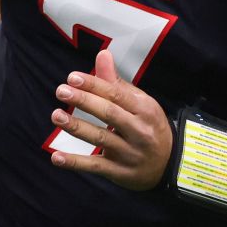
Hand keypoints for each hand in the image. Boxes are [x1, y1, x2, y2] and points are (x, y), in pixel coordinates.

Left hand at [48, 49, 172, 190]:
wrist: (170, 163)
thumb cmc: (148, 125)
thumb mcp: (140, 102)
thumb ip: (116, 82)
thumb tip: (102, 54)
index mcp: (145, 109)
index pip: (116, 94)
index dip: (94, 85)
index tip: (72, 77)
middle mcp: (139, 131)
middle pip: (109, 113)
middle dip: (84, 101)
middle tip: (61, 90)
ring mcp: (130, 153)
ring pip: (101, 138)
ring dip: (76, 127)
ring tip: (56, 115)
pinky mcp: (120, 172)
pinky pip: (95, 166)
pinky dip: (75, 162)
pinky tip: (57, 157)